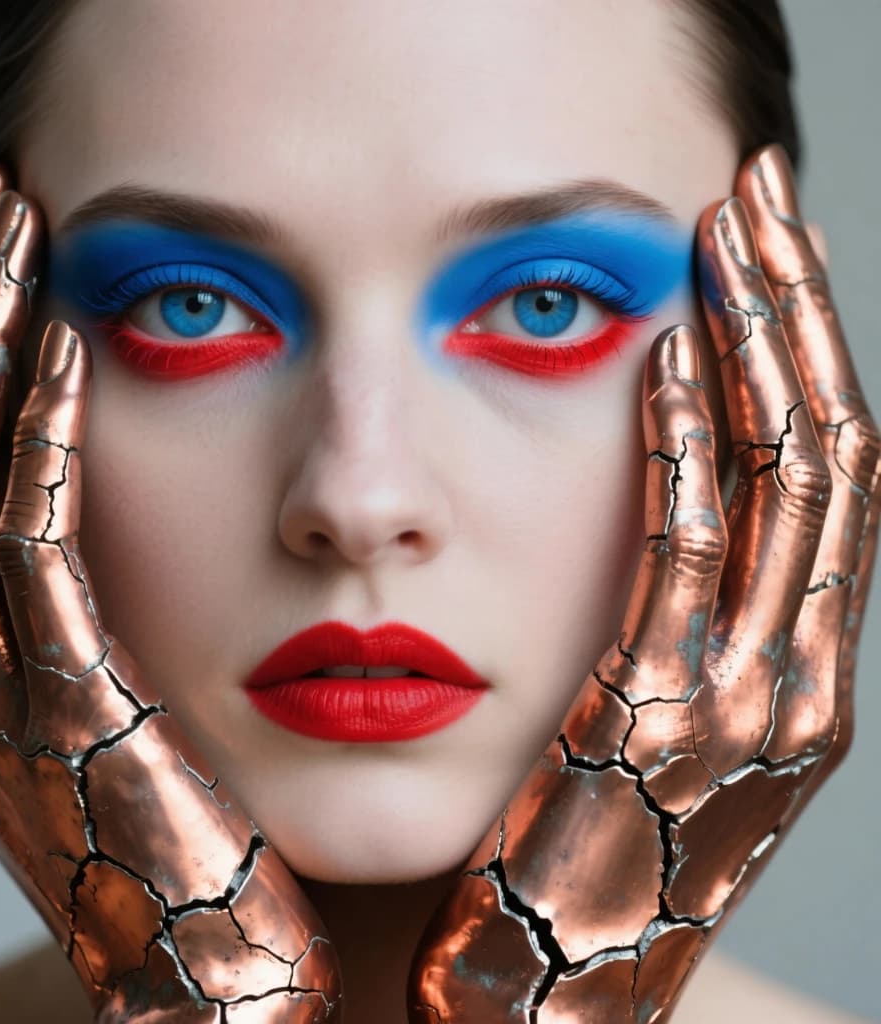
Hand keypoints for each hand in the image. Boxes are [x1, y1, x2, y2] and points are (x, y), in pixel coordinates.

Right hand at [0, 150, 341, 1022]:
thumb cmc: (211, 848)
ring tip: (13, 224)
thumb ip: (128, 618)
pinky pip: (32, 546)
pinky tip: (75, 348)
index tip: (15, 248)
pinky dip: (40, 437)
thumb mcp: (149, 717)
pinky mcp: (62, 712)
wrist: (216, 990)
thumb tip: (162, 520)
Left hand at [406, 144, 880, 1020]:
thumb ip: (649, 615)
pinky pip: (687, 559)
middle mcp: (797, 678)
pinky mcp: (660, 727)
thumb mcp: (626, 727)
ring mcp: (747, 706)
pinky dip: (687, 451)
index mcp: (791, 669)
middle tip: (757, 189)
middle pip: (826, 449)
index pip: (820, 467)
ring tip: (728, 228)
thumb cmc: (556, 856)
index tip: (754, 240)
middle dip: (794, 309)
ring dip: (759, 346)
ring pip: (789, 486)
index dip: (800, 340)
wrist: (531, 1004)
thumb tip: (636, 487)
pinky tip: (662, 356)